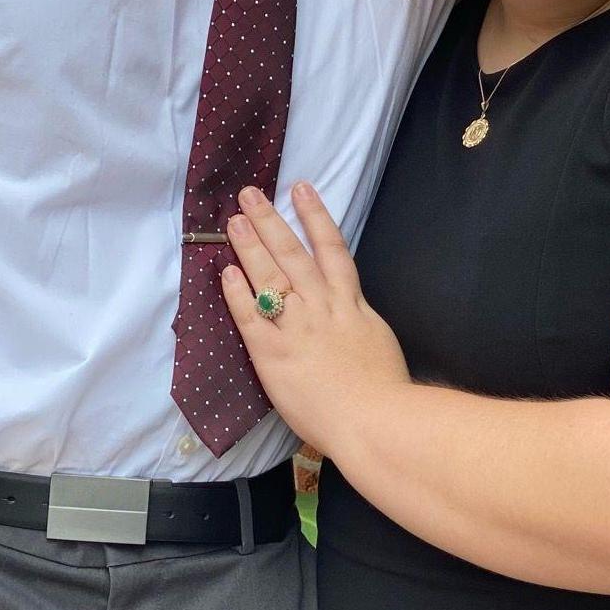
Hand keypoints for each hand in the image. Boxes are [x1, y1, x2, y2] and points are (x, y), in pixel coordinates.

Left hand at [220, 182, 409, 455]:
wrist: (374, 421)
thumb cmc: (384, 389)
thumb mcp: (378, 340)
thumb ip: (359, 320)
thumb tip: (350, 307)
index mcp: (350, 304)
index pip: (331, 249)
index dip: (315, 216)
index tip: (300, 188)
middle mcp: (321, 307)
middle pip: (293, 254)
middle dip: (271, 220)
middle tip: (250, 194)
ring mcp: (296, 329)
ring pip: (270, 276)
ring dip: (250, 245)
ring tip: (234, 220)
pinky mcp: (273, 355)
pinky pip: (251, 317)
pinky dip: (237, 293)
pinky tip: (225, 271)